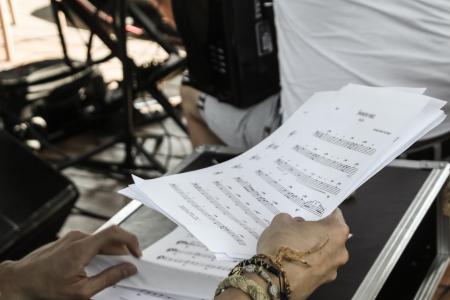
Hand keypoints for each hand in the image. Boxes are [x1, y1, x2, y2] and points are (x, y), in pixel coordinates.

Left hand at [0, 225, 141, 299]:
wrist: (19, 281)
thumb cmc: (45, 287)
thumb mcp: (81, 291)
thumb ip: (108, 279)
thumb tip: (127, 270)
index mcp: (82, 248)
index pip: (115, 233)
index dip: (131, 240)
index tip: (137, 253)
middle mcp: (78, 237)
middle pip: (110, 238)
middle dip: (123, 250)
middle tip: (129, 265)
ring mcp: (72, 237)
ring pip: (100, 240)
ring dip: (111, 252)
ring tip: (112, 268)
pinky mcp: (69, 240)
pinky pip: (91, 242)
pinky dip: (99, 251)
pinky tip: (97, 265)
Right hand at [257, 209, 349, 299]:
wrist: (273, 280)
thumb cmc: (282, 246)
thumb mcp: (281, 221)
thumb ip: (290, 219)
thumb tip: (292, 223)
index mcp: (337, 231)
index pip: (334, 214)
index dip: (321, 211)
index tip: (311, 211)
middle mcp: (341, 251)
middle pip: (330, 236)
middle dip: (316, 232)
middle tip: (298, 228)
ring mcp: (333, 270)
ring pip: (324, 253)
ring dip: (312, 249)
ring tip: (292, 246)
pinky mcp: (321, 283)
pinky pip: (316, 267)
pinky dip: (307, 263)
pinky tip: (291, 260)